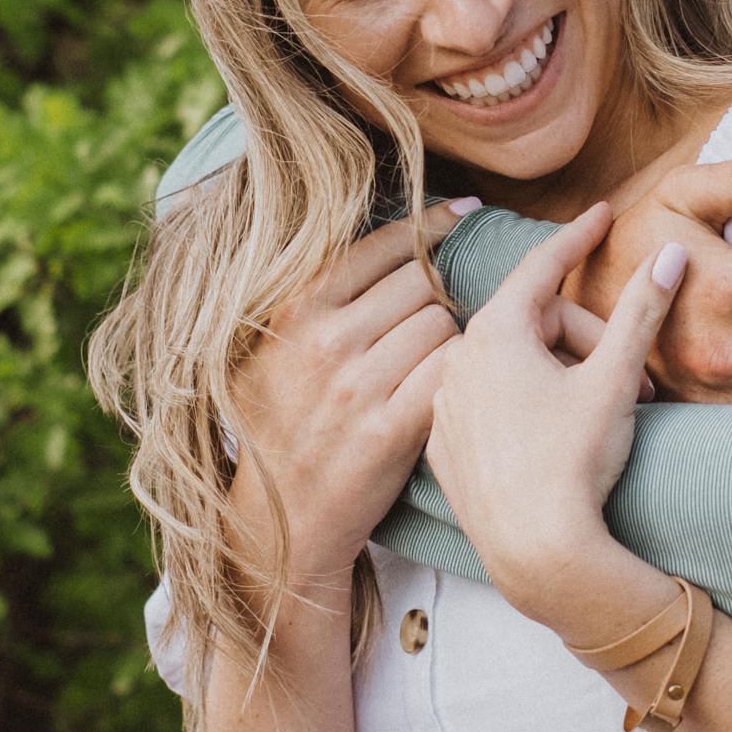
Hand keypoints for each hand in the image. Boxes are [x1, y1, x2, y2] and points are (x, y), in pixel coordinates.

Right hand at [224, 203, 464, 597]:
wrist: (278, 520)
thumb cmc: (279, 426)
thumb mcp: (267, 351)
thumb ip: (311, 297)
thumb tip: (380, 236)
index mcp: (295, 311)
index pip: (382, 245)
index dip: (431, 225)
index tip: (464, 211)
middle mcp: (325, 341)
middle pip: (422, 282)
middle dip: (438, 294)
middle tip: (438, 316)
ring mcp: (358, 386)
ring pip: (444, 324)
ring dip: (451, 337)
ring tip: (433, 360)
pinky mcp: (391, 429)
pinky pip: (451, 371)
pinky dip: (459, 373)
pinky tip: (451, 384)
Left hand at [427, 203, 683, 639]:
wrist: (536, 554)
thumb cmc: (574, 463)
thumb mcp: (616, 378)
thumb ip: (641, 310)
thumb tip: (672, 254)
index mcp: (495, 333)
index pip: (542, 267)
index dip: (577, 238)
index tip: (601, 215)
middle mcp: (458, 361)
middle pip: (535, 323)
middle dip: (588, 339)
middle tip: (636, 377)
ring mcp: (446, 407)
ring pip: (511, 364)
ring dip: (560, 373)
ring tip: (604, 411)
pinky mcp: (444, 449)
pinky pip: (488, 403)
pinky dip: (524, 404)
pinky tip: (556, 433)